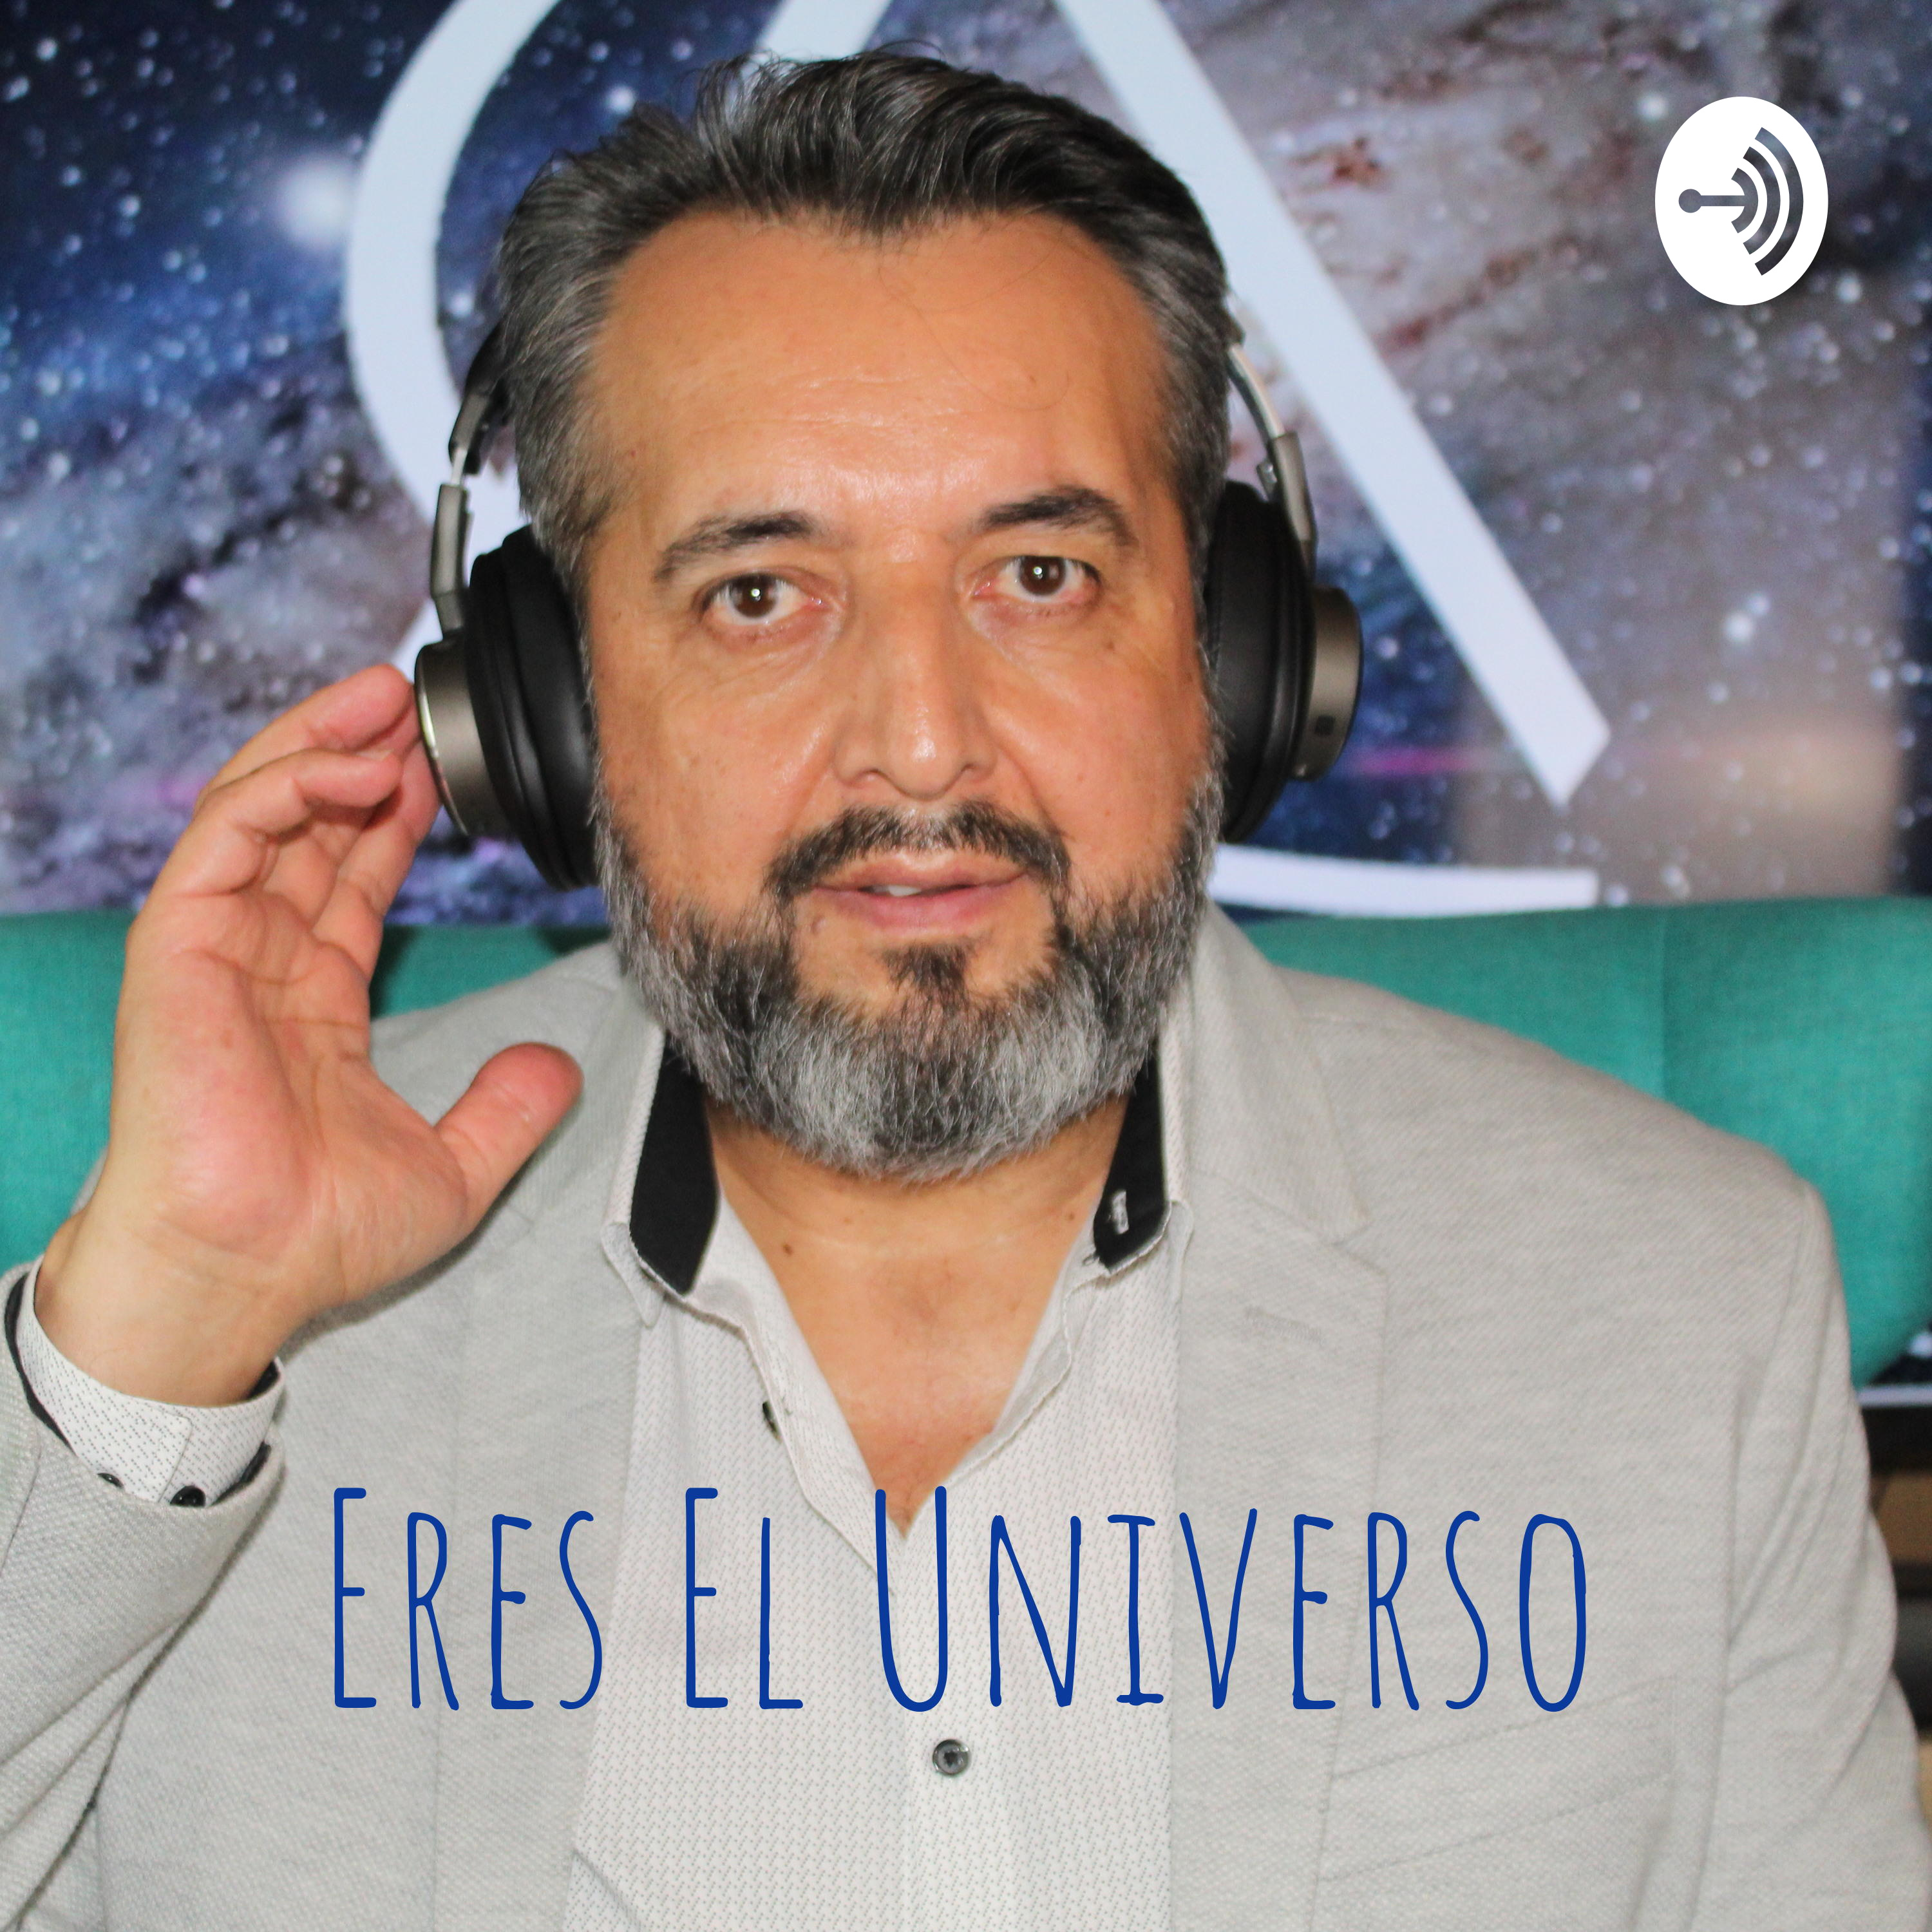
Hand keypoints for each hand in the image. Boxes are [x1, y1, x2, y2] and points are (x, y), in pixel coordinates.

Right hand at [33, 666, 581, 1404]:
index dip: (393, 819)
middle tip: (416, 704)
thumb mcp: (453, 1167)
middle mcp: (258, 965)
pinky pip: (226, 841)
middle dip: (359, 756)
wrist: (243, 1272)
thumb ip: (507, 1110)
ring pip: (260, 812)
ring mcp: (214, 952)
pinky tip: (350, 765)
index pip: (349, 882)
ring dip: (322, 745)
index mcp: (310, 1004)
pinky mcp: (177, 949)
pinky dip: (286, 789)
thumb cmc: (316, 1237)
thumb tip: (559, 1066)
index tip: (439, 772)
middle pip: (305, 828)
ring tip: (388, 699)